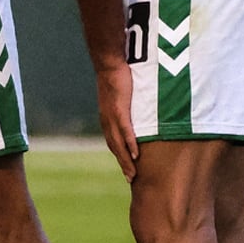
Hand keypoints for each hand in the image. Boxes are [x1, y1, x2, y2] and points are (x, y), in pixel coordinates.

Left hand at [96, 63, 138, 180]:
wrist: (109, 63)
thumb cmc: (117, 77)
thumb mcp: (120, 96)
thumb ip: (125, 106)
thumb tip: (133, 112)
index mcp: (107, 119)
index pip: (113, 142)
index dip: (119, 156)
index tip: (127, 169)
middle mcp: (107, 120)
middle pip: (114, 147)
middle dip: (123, 164)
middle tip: (131, 179)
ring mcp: (112, 116)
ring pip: (119, 143)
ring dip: (126, 160)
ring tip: (133, 174)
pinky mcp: (119, 109)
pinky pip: (125, 130)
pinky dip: (130, 143)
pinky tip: (136, 154)